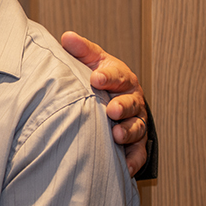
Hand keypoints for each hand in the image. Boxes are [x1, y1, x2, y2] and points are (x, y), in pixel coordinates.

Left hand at [61, 31, 147, 176]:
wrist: (115, 99)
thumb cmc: (99, 78)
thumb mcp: (91, 61)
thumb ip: (81, 51)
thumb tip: (67, 37)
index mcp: (121, 77)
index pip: (117, 74)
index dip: (107, 76)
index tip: (95, 78)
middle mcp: (132, 98)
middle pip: (130, 102)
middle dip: (122, 106)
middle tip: (111, 110)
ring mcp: (136, 120)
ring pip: (137, 127)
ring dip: (128, 131)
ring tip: (117, 135)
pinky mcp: (136, 142)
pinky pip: (139, 152)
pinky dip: (133, 160)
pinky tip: (126, 167)